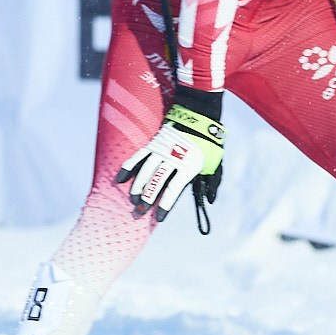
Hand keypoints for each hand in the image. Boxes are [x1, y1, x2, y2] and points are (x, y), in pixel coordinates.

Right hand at [116, 93, 224, 222]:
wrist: (199, 117)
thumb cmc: (208, 144)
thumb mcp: (216, 164)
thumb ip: (212, 183)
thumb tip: (210, 200)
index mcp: (188, 166)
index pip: (173, 190)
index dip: (165, 205)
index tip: (159, 218)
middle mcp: (173, 159)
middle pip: (156, 182)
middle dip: (147, 198)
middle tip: (140, 210)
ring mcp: (161, 150)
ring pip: (145, 171)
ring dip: (137, 186)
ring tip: (133, 199)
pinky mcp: (153, 143)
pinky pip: (138, 157)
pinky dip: (128, 168)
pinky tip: (120, 180)